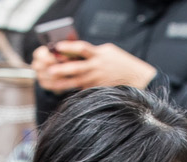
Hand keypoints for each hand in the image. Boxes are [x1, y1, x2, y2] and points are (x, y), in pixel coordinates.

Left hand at [32, 40, 157, 91]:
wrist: (137, 79)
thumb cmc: (120, 62)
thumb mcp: (107, 51)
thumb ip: (92, 51)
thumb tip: (72, 51)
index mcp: (98, 54)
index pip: (81, 48)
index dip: (68, 47)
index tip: (57, 46)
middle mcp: (96, 68)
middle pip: (76, 68)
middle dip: (62, 69)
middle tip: (50, 70)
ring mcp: (96, 81)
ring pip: (75, 82)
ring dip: (62, 83)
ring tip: (50, 83)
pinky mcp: (97, 90)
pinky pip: (81, 90)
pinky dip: (71, 90)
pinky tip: (60, 90)